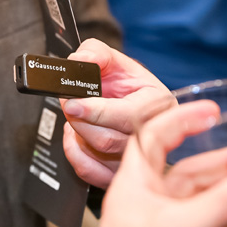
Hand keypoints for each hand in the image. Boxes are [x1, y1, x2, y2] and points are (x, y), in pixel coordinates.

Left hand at [61, 38, 171, 187]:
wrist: (125, 104)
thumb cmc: (123, 85)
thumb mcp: (113, 60)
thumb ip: (96, 53)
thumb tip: (81, 60)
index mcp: (158, 104)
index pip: (128, 115)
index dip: (96, 111)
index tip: (73, 103)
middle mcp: (153, 135)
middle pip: (109, 140)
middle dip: (80, 121)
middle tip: (68, 105)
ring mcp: (137, 158)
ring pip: (98, 158)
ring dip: (77, 136)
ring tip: (77, 116)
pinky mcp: (119, 174)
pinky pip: (90, 172)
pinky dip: (75, 154)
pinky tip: (75, 137)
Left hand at [88, 100, 226, 226]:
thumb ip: (222, 203)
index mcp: (133, 183)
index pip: (153, 136)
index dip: (180, 118)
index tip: (209, 111)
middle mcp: (148, 197)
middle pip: (189, 167)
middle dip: (224, 159)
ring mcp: (165, 219)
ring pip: (201, 192)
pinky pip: (208, 215)